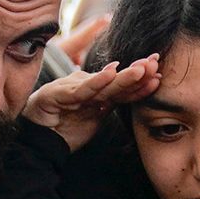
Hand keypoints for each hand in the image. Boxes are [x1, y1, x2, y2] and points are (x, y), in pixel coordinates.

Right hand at [25, 51, 156, 152]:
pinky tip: (110, 72)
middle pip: (116, 81)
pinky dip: (97, 81)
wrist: (38, 136)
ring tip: (141, 68)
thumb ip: (111, 104)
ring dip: (123, 76)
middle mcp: (86, 88)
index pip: (123, 87)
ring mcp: (72, 89)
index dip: (141, 81)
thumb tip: (134, 93)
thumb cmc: (66, 125)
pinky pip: (82, 89)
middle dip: (137, 72)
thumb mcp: (96, 116)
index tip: (161, 73)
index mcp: (97, 93)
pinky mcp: (58, 95)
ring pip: (103, 84)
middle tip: (155, 62)